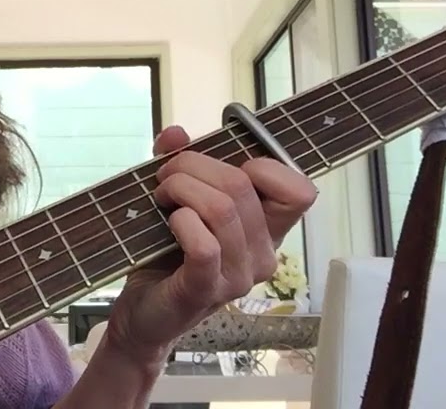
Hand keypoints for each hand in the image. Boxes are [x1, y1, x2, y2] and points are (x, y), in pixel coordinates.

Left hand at [105, 125, 316, 363]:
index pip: (300, 191)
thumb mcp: (178, 199)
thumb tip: (176, 134)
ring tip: (161, 196)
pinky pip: (204, 245)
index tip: (222, 166)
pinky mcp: (206, 290)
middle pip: (243, 186)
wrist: (145, 310)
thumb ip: (179, 162)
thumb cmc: (168, 253)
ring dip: (181, 189)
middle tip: (166, 176)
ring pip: (222, 209)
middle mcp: (263, 254)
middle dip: (194, 166)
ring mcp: (239, 276)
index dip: (264, 165)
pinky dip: (182, 222)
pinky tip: (169, 222)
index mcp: (268, 229)